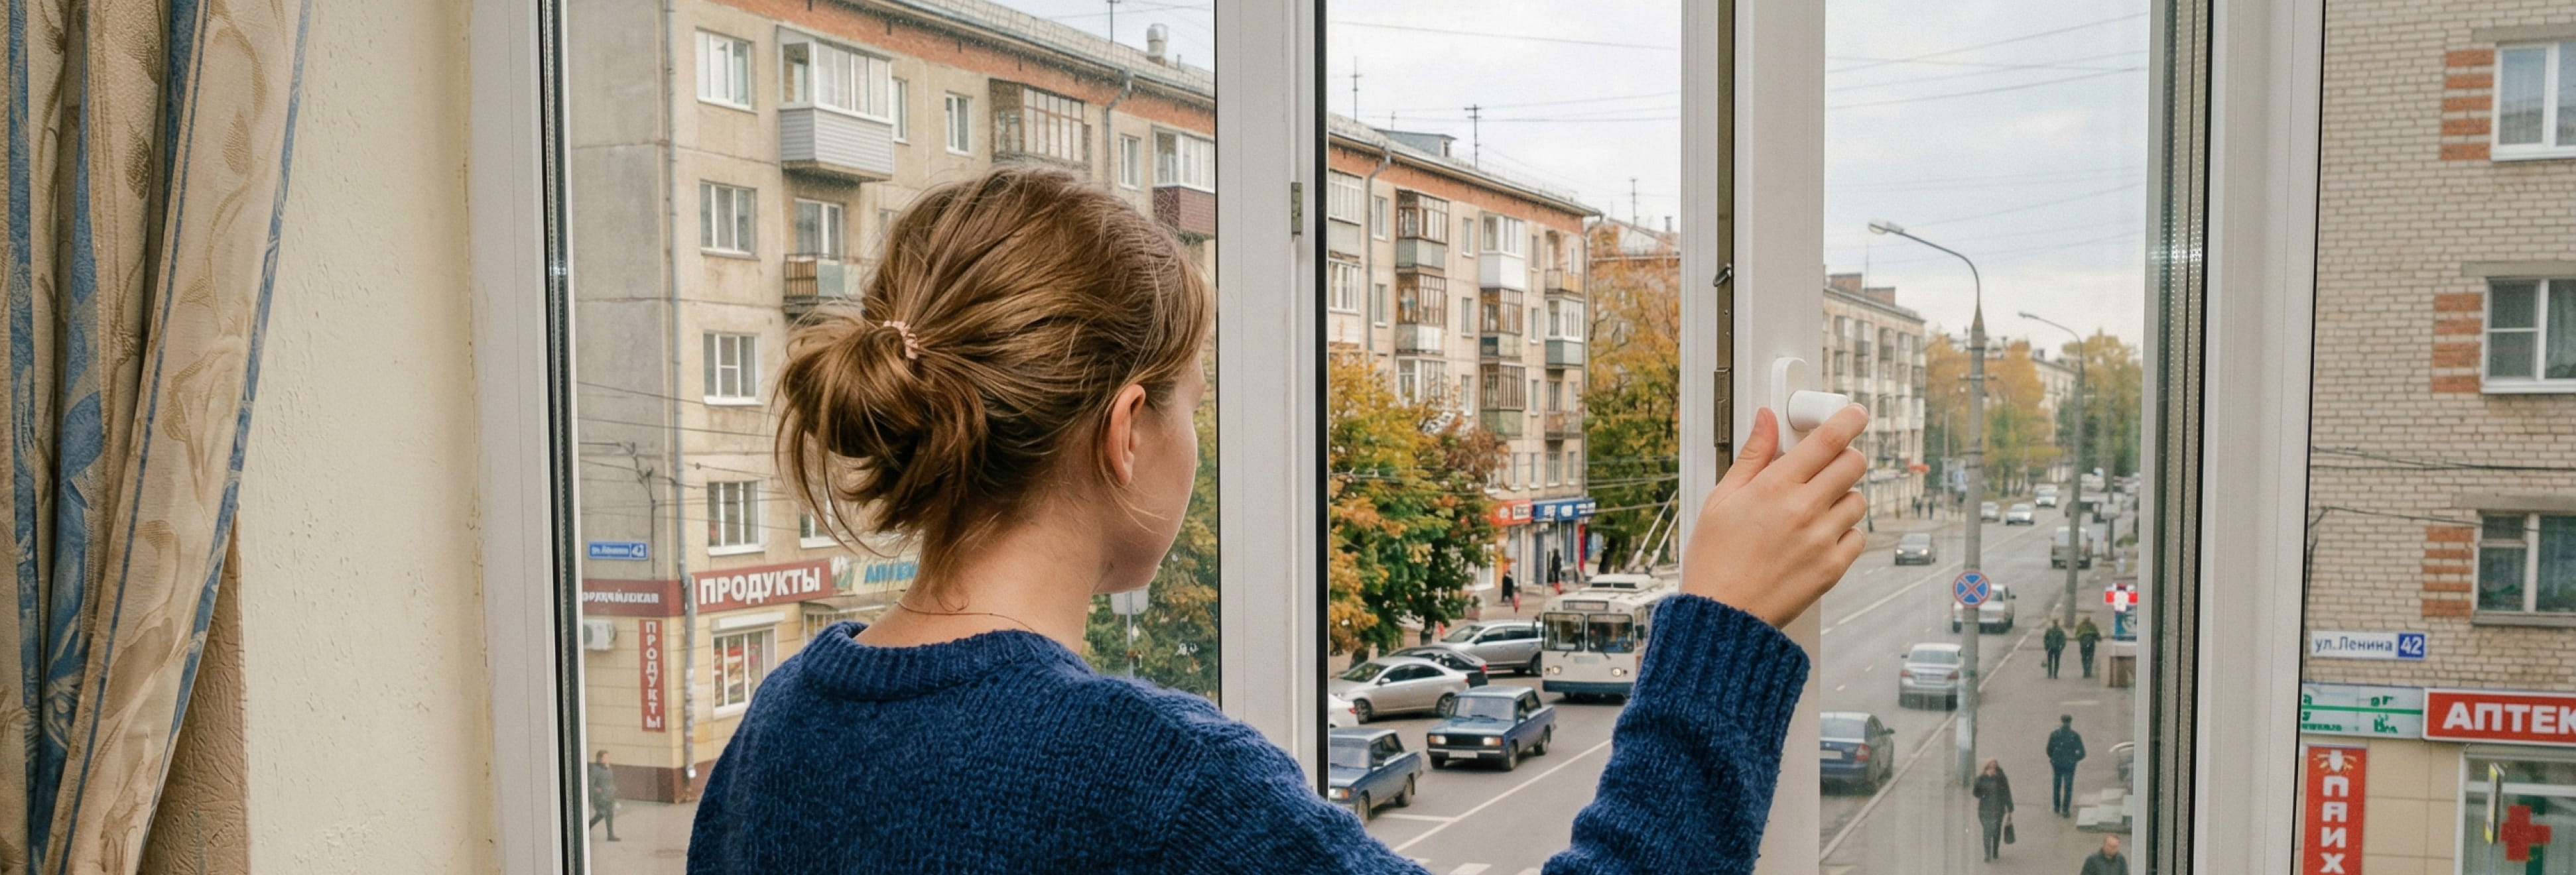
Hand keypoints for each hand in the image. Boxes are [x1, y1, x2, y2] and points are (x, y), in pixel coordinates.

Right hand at [1679, 405, 1870, 626]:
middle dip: (1845, 457)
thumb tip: (1766, 420)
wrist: (1723, 617)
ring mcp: (1822, 540)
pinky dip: (1844, 533)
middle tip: (1829, 465)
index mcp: (1774, 487)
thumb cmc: (1715, 559)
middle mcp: (1803, 510)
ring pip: (1858, 500)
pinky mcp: (1832, 567)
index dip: (1848, 419)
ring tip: (1815, 510)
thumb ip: (1752, 455)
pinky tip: (1817, 538)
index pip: (1827, 439)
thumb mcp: (1721, 499)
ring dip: (1843, 497)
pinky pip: (1857, 537)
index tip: (1854, 414)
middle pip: (1854, 463)